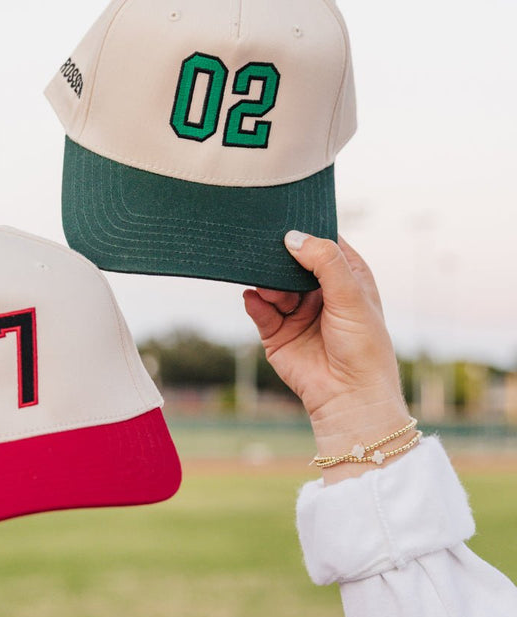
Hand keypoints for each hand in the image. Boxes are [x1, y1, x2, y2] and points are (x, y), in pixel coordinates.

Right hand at [243, 232, 410, 476]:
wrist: (349, 396)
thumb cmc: (363, 347)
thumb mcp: (351, 295)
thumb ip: (325, 262)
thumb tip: (292, 237)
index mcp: (347, 278)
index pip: (324, 244)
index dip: (308, 233)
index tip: (289, 220)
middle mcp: (321, 292)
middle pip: (292, 262)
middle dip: (280, 257)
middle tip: (269, 251)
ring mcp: (298, 313)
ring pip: (273, 284)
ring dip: (268, 282)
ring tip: (271, 288)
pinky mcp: (277, 334)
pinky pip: (260, 310)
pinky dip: (255, 302)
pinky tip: (254, 298)